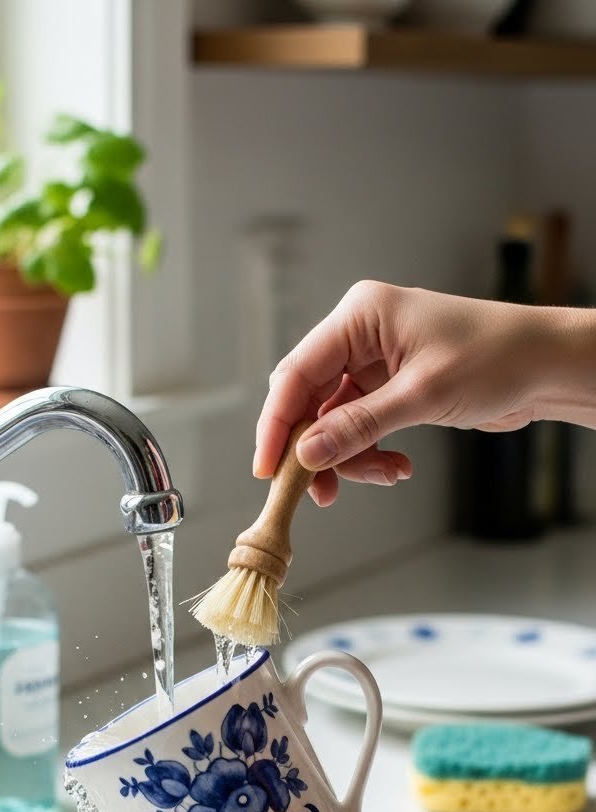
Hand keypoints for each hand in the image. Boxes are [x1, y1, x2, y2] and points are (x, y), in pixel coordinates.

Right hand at [255, 280, 588, 504]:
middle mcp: (361, 335)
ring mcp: (375, 362)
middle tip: (321, 490)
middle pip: (310, 400)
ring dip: (351, 457)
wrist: (546, 366)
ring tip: (385, 475)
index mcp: (360, 315)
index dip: (278, 424)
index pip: (297, 372)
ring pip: (334, 421)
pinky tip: (397, 467)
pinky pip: (360, 427)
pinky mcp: (390, 387)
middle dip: (316, 448)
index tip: (269, 468)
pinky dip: (371, 452)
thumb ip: (359, 426)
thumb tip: (307, 453)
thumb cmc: (497, 357)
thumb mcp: (422, 395)